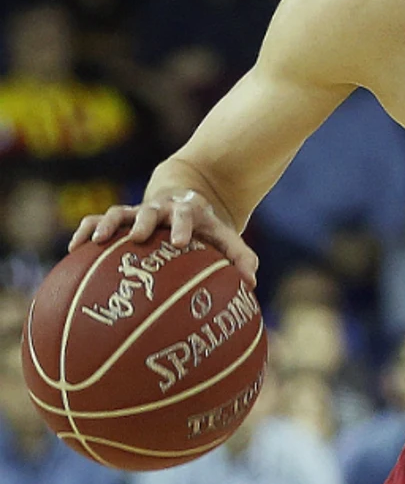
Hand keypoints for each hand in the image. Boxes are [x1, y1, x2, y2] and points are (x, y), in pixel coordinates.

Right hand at [68, 190, 258, 285]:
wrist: (183, 200)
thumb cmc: (205, 230)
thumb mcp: (224, 239)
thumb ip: (240, 258)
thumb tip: (251, 283)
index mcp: (188, 213)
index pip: (187, 216)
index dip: (183, 227)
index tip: (180, 242)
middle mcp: (159, 210)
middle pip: (150, 212)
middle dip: (145, 223)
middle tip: (139, 237)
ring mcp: (136, 213)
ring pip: (119, 213)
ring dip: (108, 224)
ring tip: (96, 241)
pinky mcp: (118, 219)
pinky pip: (96, 221)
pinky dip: (85, 231)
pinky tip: (74, 249)